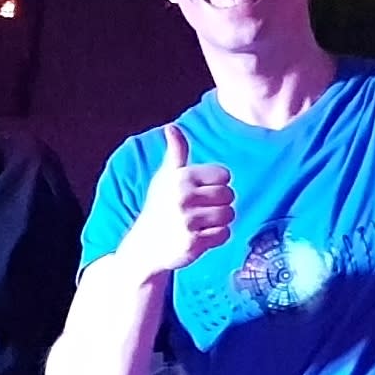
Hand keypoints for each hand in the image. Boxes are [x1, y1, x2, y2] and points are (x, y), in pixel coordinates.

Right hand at [120, 124, 234, 276]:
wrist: (144, 246)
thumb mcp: (165, 177)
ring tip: (200, 224)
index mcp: (180, 177)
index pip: (224, 174)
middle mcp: (183, 197)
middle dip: (219, 204)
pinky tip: (200, 237)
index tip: (199, 193)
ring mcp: (187, 221)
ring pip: (229, 215)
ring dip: (219, 221)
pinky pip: (225, 235)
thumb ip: (176, 152)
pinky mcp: (193, 243)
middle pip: (229, 195)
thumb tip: (172, 127)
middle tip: (200, 211)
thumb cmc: (160, 207)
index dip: (216, 185)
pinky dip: (217, 238)